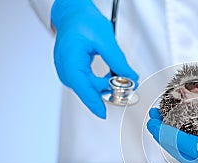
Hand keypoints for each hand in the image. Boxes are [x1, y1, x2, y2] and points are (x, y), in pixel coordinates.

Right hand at [51, 0, 137, 118]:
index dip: (93, 102)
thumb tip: (130, 78)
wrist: (73, 14)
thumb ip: (118, 61)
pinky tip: (113, 76)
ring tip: (121, 76)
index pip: (82, 87)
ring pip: (90, 88)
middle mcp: (66, 70)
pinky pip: (90, 84)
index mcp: (70, 60)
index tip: (103, 113)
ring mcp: (69, 73)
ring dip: (107, 86)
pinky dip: (103, 82)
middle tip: (129, 84)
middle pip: (88, 90)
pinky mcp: (75, 74)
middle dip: (109, 90)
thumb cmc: (82, 21)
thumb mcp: (105, 39)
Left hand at [147, 68, 197, 162]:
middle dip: (168, 141)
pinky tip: (162, 114)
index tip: (168, 127)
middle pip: (192, 155)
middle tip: (153, 124)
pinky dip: (172, 127)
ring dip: (166, 136)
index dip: (184, 143)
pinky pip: (187, 135)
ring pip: (186, 148)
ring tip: (153, 119)